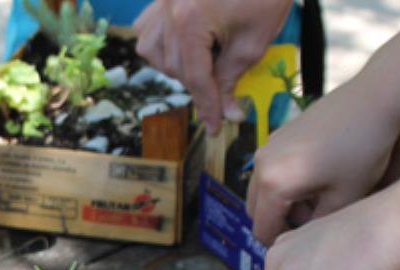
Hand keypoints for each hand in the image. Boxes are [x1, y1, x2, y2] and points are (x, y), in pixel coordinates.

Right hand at [133, 0, 290, 134]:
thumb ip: (232, 79)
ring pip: (152, 51)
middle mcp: (170, 10)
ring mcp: (162, 1)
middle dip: (197, 84)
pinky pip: (147, 28)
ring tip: (200, 63)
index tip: (214, 127)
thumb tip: (225, 113)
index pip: (196, 78)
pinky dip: (160, 42)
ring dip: (174, 64)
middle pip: (174, 68)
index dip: (207, 106)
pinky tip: (180, 45)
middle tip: (220, 94)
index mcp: (192, 21)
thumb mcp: (252, 43)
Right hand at [245, 74, 399, 246]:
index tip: (306, 245)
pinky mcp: (278, 134)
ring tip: (317, 200)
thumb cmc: (364, 149)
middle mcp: (261, 165)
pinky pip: (270, 170)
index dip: (282, 244)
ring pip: (261, 190)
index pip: (262, 231)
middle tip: (312, 224)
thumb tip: (304, 239)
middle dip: (278, 222)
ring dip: (280, 202)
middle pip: (255, 211)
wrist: (374, 98)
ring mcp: (267, 146)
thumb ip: (316, 226)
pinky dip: (283, 182)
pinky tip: (317, 177)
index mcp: (273, 184)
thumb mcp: (344, 199)